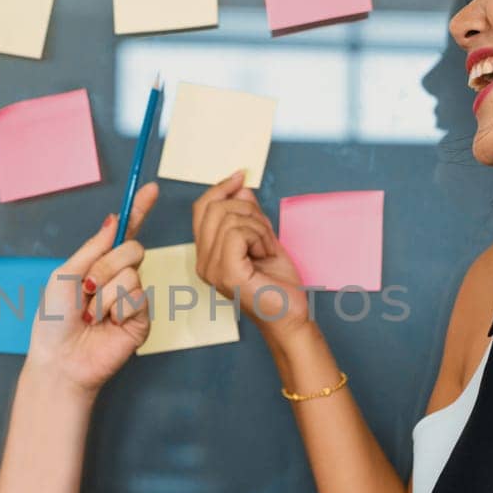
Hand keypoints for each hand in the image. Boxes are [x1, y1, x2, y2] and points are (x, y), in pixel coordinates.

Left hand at [26, 182, 159, 394]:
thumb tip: (114, 220)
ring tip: (91, 315)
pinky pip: (137, 298)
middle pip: (133, 248)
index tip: (151, 189)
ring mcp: (132, 298)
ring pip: (132, 274)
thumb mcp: (65, 273)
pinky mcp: (141, 319)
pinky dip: (115, 309)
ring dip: (105, 294)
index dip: (139, 210)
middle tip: (87, 289)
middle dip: (106, 266)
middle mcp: (120, 278)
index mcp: (100, 263)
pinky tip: (106, 325)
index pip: (126, 232)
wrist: (60, 358)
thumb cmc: (54, 320)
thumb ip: (93, 247)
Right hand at [191, 169, 309, 344]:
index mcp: (207, 254)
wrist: (290, 316)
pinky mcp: (228, 273)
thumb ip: (249, 214)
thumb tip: (240, 186)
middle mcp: (203, 263)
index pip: (201, 209)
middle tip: (264, 234)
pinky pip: (238, 232)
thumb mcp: (263, 238)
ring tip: (266, 249)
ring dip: (257, 227)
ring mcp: (213, 269)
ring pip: (229, 218)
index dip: (220, 188)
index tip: (240, 176)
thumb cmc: (278, 285)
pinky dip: (259, 236)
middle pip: (215, 208)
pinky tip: (265, 253)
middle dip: (248, 211)